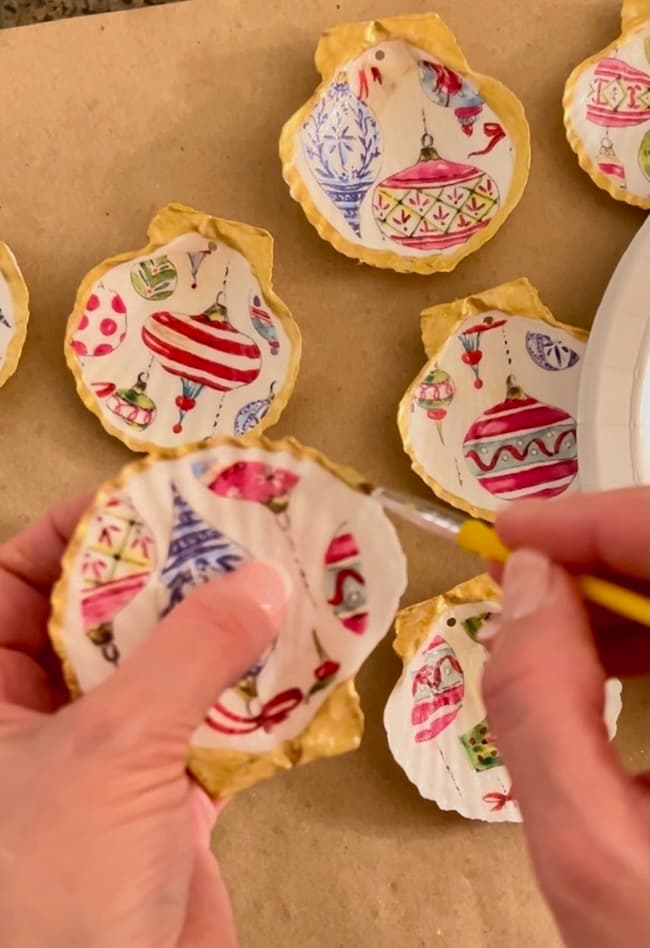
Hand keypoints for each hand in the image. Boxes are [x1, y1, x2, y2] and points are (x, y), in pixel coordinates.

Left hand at [0, 496, 288, 947]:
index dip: (81, 529)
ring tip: (281, 574)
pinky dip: (253, 692)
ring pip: (164, 666)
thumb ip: (189, 652)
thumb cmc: (56, 889)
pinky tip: (300, 657)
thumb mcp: (113, 750)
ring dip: (221, 628)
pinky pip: (210, 722)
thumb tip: (260, 578)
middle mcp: (36, 717)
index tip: (155, 495)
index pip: (19, 577)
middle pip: (104, 613)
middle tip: (238, 524)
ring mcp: (104, 758)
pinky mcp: (164, 797)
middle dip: (171, 570)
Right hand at [481, 488, 649, 947]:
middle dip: (601, 561)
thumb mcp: (589, 852)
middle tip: (518, 577)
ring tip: (544, 618)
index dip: (596, 523)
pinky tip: (603, 658)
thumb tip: (526, 586)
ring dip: (621, 598)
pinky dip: (649, 638)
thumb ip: (540, 708)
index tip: (512, 533)